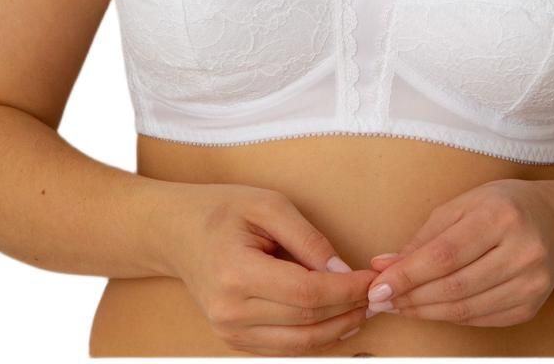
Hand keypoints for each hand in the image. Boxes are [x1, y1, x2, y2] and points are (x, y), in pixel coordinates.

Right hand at [161, 182, 377, 355]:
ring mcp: (229, 332)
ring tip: (362, 308)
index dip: (345, 290)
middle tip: (375, 293)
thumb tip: (342, 272)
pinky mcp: (234, 340)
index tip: (371, 279)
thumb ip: (307, 239)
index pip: (305, 293)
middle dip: (348, 309)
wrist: (177, 232)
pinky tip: (336, 319)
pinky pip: (284, 347)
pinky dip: (314, 337)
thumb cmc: (223, 210)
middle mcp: (230, 312)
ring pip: (298, 343)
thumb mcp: (268, 205)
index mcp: (236, 274)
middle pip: (305, 321)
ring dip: (337, 329)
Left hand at [365, 179, 553, 326]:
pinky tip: (431, 309)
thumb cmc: (500, 206)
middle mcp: (522, 250)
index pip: (446, 254)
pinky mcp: (531, 306)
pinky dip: (450, 317)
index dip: (409, 274)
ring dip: (426, 311)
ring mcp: (531, 282)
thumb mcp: (461, 207)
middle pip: (455, 286)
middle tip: (381, 300)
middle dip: (412, 297)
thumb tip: (384, 266)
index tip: (379, 286)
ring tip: (400, 305)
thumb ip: (423, 238)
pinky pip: (481, 319)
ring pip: (467, 309)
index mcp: (501, 215)